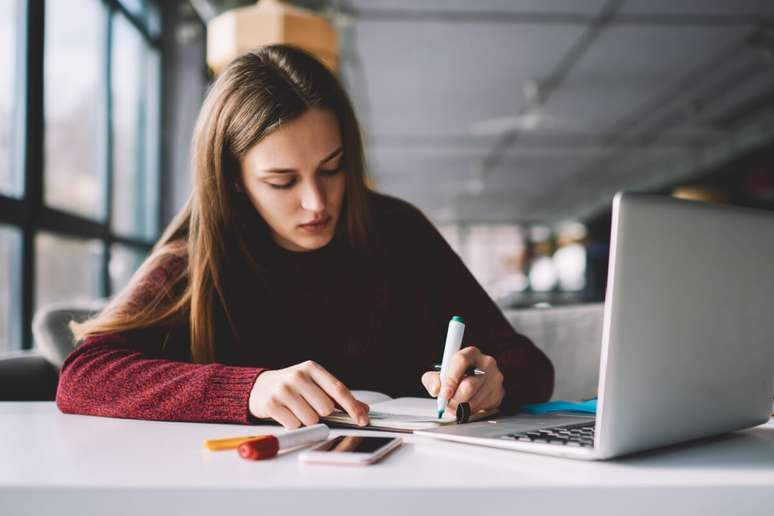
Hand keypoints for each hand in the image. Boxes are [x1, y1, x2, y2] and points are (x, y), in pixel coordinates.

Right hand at [249, 360, 369, 428]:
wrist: (260, 387)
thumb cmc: (293, 386)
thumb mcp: (315, 384)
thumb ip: (338, 397)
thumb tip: (363, 410)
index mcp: (312, 368)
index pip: (338, 389)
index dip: (352, 407)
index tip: (362, 419)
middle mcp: (298, 376)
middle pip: (325, 408)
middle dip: (322, 414)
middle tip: (310, 407)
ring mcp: (284, 389)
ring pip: (311, 419)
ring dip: (307, 421)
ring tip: (297, 410)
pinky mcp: (272, 404)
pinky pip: (294, 425)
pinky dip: (294, 425)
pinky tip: (287, 414)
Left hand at [421, 346, 504, 415]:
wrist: (472, 381)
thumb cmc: (455, 375)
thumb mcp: (438, 373)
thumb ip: (432, 379)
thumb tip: (436, 389)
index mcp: (471, 353)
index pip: (461, 361)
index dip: (451, 380)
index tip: (444, 394)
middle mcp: (486, 363)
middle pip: (469, 385)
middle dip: (454, 399)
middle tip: (447, 404)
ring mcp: (495, 378)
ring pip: (475, 400)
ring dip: (461, 408)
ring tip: (454, 405)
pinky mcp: (500, 393)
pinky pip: (483, 407)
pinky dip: (470, 411)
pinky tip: (466, 405)